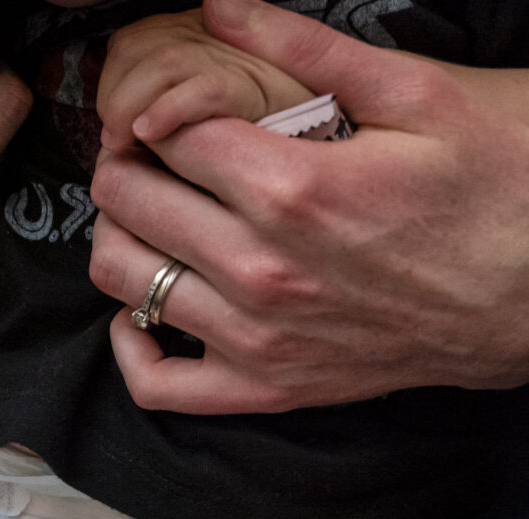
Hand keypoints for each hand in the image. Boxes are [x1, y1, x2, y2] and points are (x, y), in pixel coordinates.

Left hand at [89, 0, 528, 413]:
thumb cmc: (507, 182)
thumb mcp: (419, 92)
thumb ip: (307, 49)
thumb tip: (219, 5)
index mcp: (295, 190)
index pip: (167, 136)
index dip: (157, 112)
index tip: (173, 109)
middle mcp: (263, 272)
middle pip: (129, 203)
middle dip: (130, 164)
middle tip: (156, 152)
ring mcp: (261, 338)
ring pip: (124, 281)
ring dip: (121, 235)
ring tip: (155, 212)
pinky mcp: (270, 388)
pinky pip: (160, 384)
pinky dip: (135, 345)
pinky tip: (149, 306)